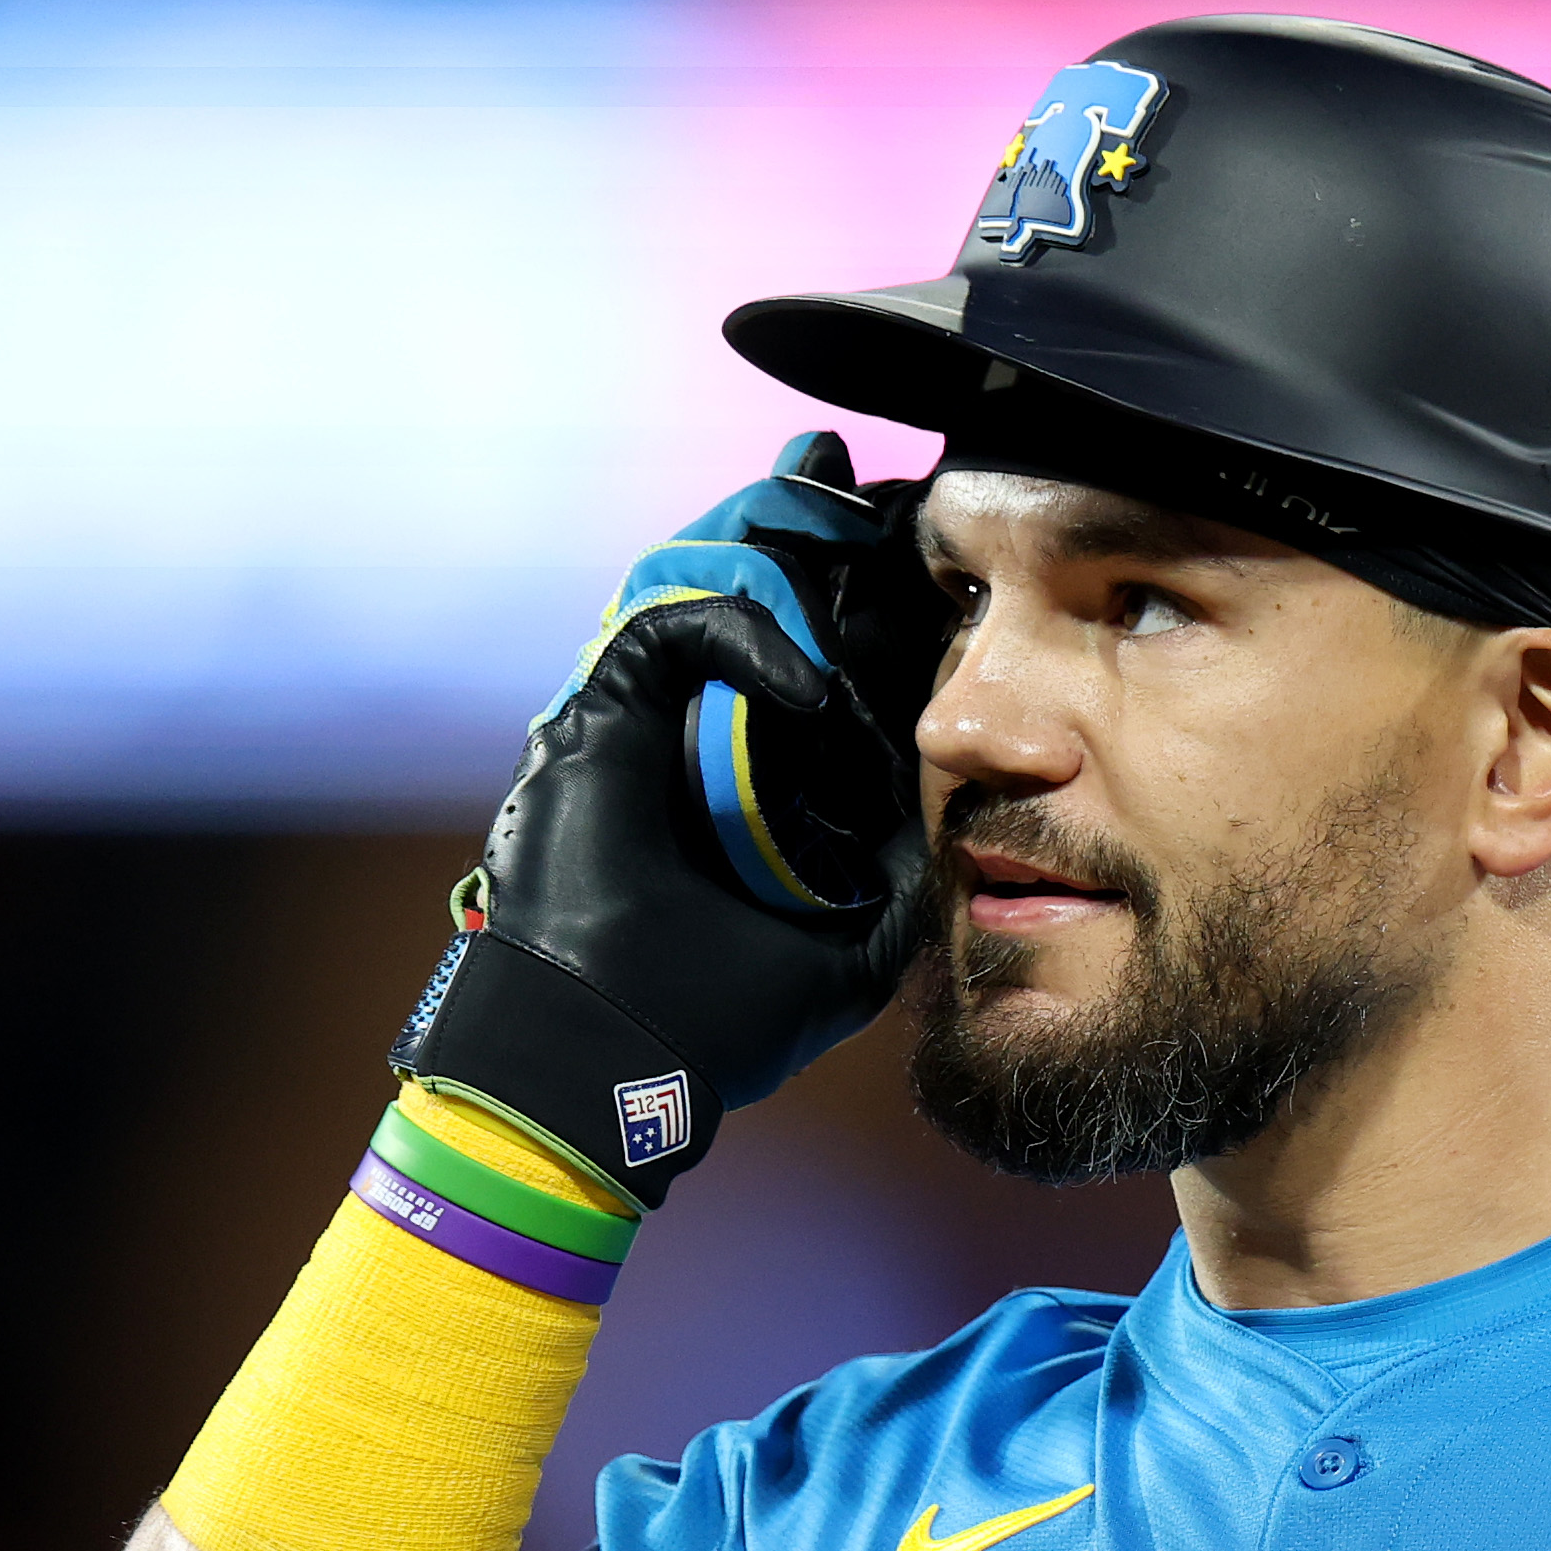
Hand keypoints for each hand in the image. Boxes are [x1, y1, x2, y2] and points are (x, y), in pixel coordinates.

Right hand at [389, 433, 942, 1206]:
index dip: (857, 594)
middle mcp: (686, 732)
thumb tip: (952, 824)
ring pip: (700, 582)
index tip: (923, 552)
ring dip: (778, 543)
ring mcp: (638, 720)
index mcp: (742, 774)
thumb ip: (896, 879)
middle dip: (811, 528)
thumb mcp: (852, 945)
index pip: (802, 649)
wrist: (616, 1060)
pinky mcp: (597, 719)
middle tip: (876, 490)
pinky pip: (670, 631)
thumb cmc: (719, 1021)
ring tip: (849, 517)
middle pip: (745, 589)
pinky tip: (817, 687)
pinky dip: (747, 640)